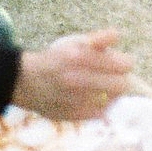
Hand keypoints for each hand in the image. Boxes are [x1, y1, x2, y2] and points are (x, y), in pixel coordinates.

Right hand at [10, 29, 133, 120]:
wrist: (26, 82)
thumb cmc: (55, 59)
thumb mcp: (73, 43)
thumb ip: (98, 39)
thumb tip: (118, 34)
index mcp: (79, 57)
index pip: (122, 64)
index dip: (125, 63)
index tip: (122, 62)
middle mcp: (77, 79)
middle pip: (122, 85)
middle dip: (122, 79)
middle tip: (116, 76)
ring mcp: (76, 100)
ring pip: (113, 99)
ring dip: (112, 92)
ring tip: (104, 86)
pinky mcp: (74, 116)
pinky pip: (101, 113)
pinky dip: (102, 105)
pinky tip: (95, 98)